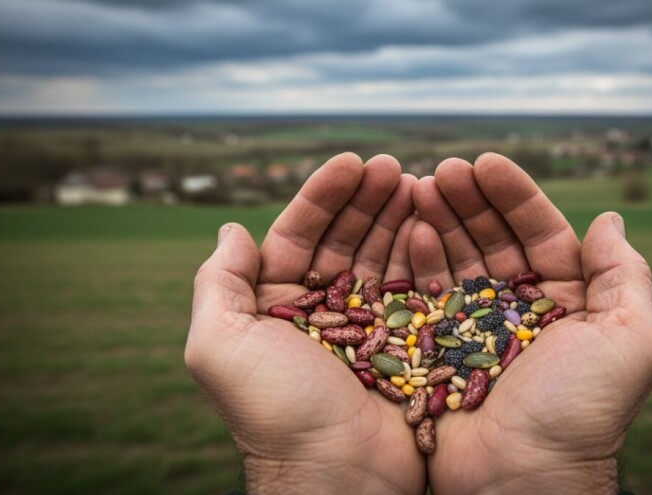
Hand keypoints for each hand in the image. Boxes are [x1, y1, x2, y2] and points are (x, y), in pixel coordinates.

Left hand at [186, 153, 424, 493]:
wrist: (338, 479)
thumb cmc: (275, 412)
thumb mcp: (221, 345)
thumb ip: (217, 284)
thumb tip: (231, 229)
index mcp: (275, 309)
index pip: (299, 236)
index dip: (324, 197)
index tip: (353, 162)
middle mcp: (320, 316)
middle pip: (346, 242)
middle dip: (368, 201)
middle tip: (396, 166)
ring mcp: (367, 331)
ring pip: (383, 260)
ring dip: (398, 220)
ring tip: (420, 183)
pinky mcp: (405, 347)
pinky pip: (415, 293)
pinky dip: (424, 258)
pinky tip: (434, 227)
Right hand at [409, 153, 651, 493]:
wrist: (521, 480)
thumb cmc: (580, 412)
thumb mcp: (630, 340)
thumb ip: (626, 275)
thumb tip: (610, 217)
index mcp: (566, 304)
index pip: (540, 234)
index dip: (514, 196)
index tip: (486, 163)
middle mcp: (518, 311)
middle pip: (491, 240)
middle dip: (468, 202)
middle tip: (443, 170)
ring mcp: (473, 329)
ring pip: (454, 260)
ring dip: (438, 220)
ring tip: (418, 186)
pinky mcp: (436, 348)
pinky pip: (423, 294)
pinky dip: (415, 260)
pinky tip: (408, 230)